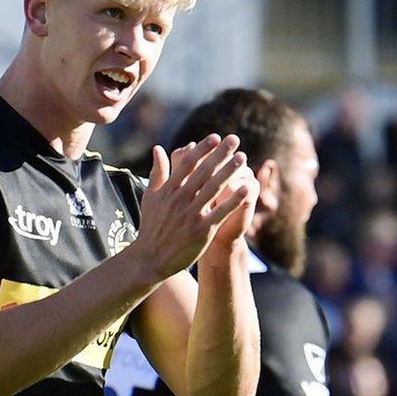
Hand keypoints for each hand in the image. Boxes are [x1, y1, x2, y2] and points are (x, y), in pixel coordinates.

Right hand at [129, 134, 253, 279]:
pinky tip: (246, 189)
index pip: (187, 163)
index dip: (202, 149)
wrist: (150, 258)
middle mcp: (179, 199)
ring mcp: (191, 215)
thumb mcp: (150, 197)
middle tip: (234, 139)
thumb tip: (158, 148)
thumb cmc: (151, 226)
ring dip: (229, 172)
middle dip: (219, 154)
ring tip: (242, 158)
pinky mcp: (201, 230)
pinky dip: (233, 200)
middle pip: (203, 172)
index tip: (215, 137)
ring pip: (213, 188)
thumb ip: (157, 172)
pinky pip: (220, 212)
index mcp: (168, 190)